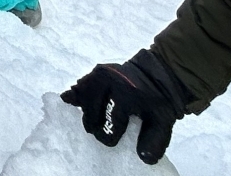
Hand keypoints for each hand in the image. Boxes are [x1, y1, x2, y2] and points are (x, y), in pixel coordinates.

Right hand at [61, 52, 185, 165]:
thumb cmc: (158, 102)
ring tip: (91, 122)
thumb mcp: (162, 121)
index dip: (110, 135)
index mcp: (128, 94)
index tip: (113, 141)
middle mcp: (112, 81)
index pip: (111, 120)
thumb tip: (143, 158)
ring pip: (84, 96)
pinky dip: (74, 94)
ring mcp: (102, 74)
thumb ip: (154, 141)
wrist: (157, 74)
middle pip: (92, 109)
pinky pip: (81, 85)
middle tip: (100, 131)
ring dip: (85, 111)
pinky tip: (67, 101)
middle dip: (95, 124)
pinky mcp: (96, 72)